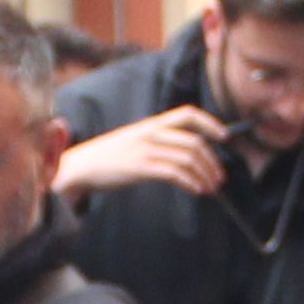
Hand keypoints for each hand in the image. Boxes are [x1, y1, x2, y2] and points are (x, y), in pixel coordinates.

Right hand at [57, 108, 225, 201]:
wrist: (79, 167)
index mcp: (151, 124)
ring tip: (210, 188)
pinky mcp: (140, 167)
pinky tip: (196, 190)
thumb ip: (156, 142)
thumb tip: (183, 154)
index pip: (187, 114)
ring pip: (188, 158)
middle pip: (194, 142)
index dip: (210, 123)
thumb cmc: (106, 158)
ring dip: (205, 174)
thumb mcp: (133, 141)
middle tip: (219, 177)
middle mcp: (151, 133)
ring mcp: (146, 149)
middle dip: (212, 161)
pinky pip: (175, 173)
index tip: (224, 136)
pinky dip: (190, 182)